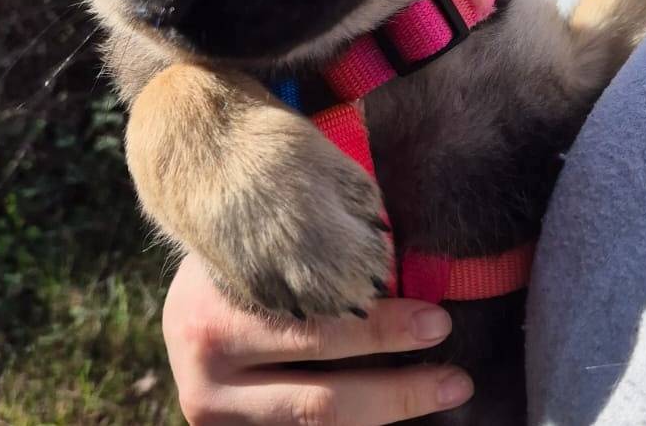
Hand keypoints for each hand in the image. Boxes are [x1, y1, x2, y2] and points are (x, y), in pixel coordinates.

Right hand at [164, 254, 474, 424]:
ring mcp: (212, 414)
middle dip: (396, 388)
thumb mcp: (265, 239)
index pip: (311, 328)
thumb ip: (316, 249)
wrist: (188, 301)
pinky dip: (359, 424)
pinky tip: (403, 408)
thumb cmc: (245, 252)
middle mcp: (205, 374)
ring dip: (390, 410)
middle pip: (319, 397)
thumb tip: (405, 254)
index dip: (380, 329)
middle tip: (456, 372)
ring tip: (450, 388)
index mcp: (212, 314)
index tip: (438, 320)